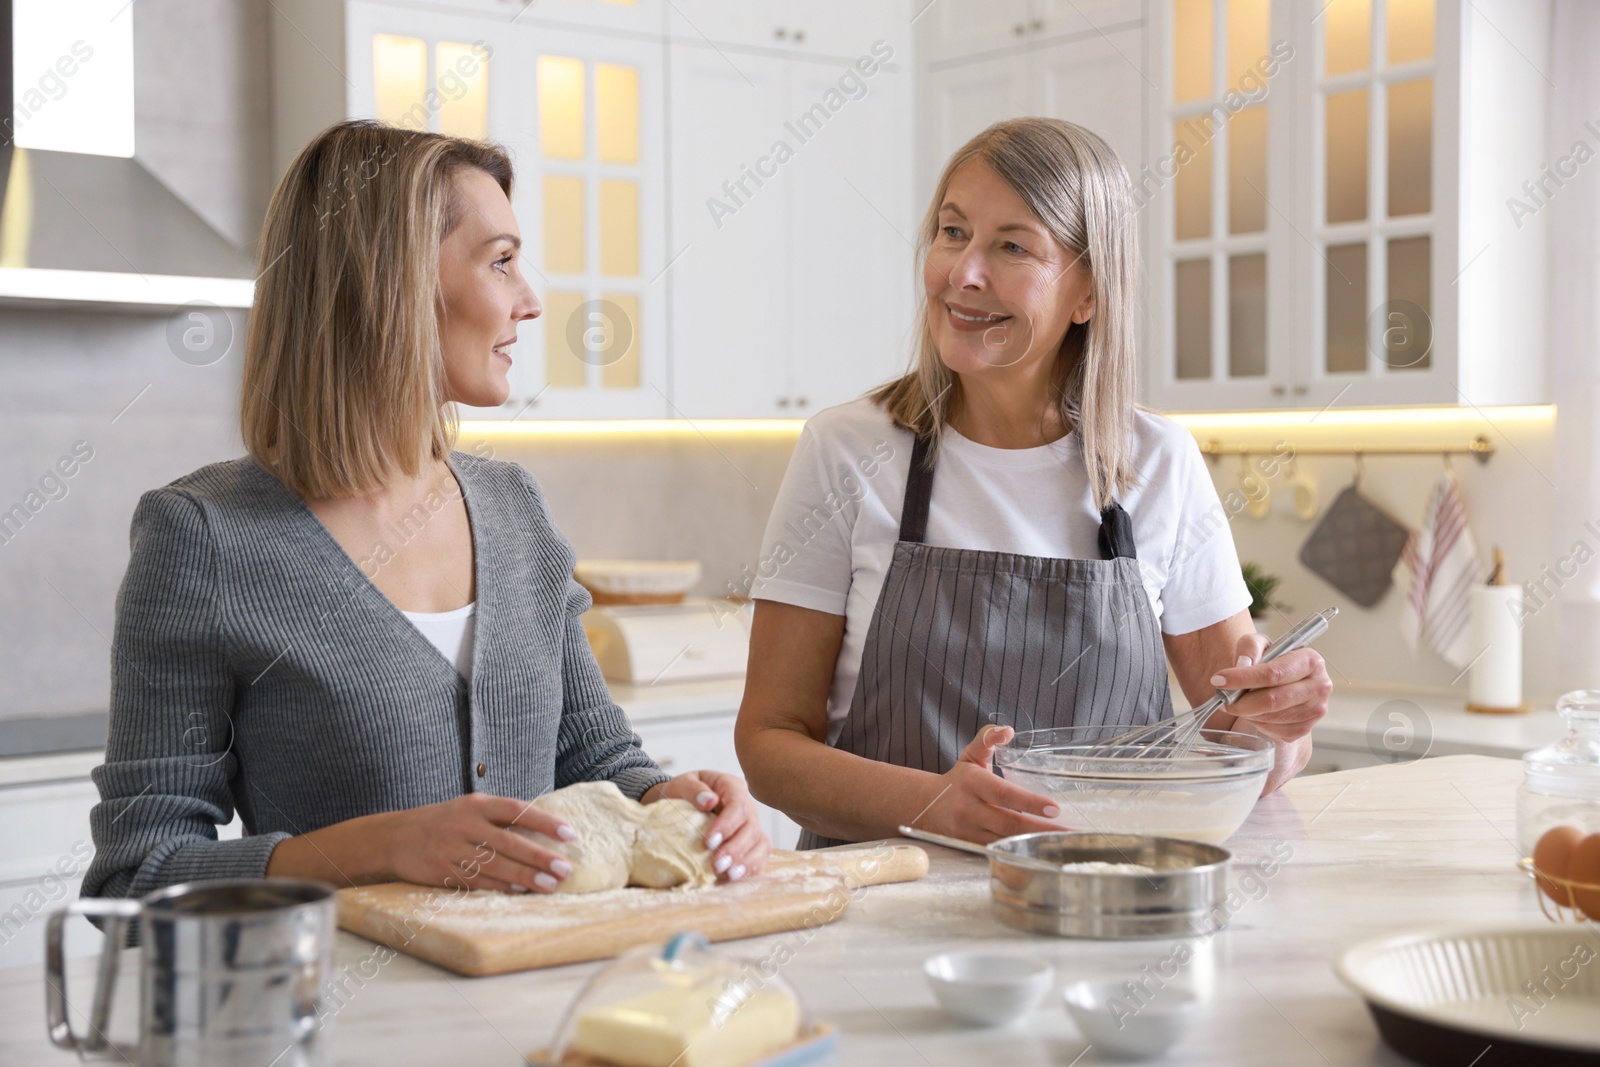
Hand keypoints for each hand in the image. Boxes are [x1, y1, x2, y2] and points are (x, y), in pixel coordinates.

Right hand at [377, 792, 579, 894]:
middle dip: (539, 856)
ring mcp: (452, 849)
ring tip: (549, 885)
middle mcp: (465, 825)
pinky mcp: (442, 871)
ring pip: (495, 865)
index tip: (570, 834)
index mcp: (476, 804)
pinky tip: (518, 891)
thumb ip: (500, 817)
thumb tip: (543, 830)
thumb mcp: (469, 808)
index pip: (517, 810)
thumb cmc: (444, 822)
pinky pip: (476, 880)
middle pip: (509, 841)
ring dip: (524, 877)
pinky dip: (499, 886)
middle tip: (565, 869)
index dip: (545, 822)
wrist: (395, 837)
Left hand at [646, 770, 770, 881]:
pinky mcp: (751, 842)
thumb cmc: (681, 793)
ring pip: (761, 843)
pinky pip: (761, 855)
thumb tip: (710, 801)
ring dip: (747, 861)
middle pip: (752, 827)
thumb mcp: (681, 784)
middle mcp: (747, 806)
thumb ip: (693, 789)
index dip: (727, 825)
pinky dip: (752, 868)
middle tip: (717, 865)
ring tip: (729, 875)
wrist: (682, 803)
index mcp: (732, 787)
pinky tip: (737, 877)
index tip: (708, 842)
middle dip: (735, 849)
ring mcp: (752, 825)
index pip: (738, 805)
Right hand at [913, 725, 1062, 843]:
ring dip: (1033, 843)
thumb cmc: (957, 779)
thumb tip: (1008, 730)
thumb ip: (988, 738)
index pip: (1004, 794)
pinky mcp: (969, 845)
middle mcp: (968, 808)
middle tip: (1068, 830)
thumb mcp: (970, 754)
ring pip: (1005, 840)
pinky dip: (1018, 851)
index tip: (1055, 808)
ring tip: (1060, 842)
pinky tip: (1038, 850)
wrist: (924, 805)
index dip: (1030, 802)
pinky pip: (997, 850)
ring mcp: (967, 830)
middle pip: (1009, 822)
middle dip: (1040, 828)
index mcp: (972, 782)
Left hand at [1208, 631, 1331, 743]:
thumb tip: (1243, 664)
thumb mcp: (1261, 645)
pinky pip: (1275, 731)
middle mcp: (1320, 686)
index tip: (1219, 680)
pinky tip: (1255, 712)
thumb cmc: (1273, 662)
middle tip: (1223, 700)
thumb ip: (1250, 647)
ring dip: (1247, 713)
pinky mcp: (1306, 728)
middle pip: (1272, 700)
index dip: (1243, 678)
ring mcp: (1316, 710)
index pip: (1274, 673)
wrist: (1286, 683)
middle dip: (1241, 702)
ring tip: (1238, 704)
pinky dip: (1258, 724)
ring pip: (1271, 717)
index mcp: (1310, 660)